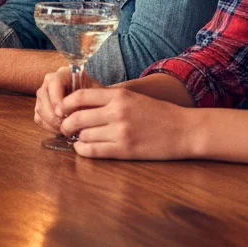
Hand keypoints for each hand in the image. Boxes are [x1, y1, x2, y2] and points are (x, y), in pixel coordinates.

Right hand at [34, 66, 103, 133]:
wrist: (93, 101)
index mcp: (63, 74)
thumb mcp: (96, 93)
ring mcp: (44, 95)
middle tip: (64, 126)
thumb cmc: (95, 96)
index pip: (53, 82)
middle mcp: (50, 82)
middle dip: (52, 114)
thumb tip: (74, 113)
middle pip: (42, 96)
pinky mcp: (41, 107)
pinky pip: (39, 118)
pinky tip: (60, 130)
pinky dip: (48, 127)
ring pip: (39, 108)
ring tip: (64, 129)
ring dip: (51, 122)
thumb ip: (87, 99)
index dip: (56, 99)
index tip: (63, 114)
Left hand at [48, 84, 197, 160]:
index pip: (80, 96)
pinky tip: (83, 147)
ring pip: (84, 135)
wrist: (185, 130)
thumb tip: (80, 105)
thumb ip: (109, 100)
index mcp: (118, 96)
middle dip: (66, 124)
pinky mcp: (125, 149)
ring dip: (76, 138)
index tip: (62, 110)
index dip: (65, 104)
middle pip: (77, 117)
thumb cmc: (159, 113)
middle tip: (64, 127)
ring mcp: (120, 132)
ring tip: (77, 138)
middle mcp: (117, 112)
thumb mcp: (133, 98)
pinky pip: (94, 150)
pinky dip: (83, 150)